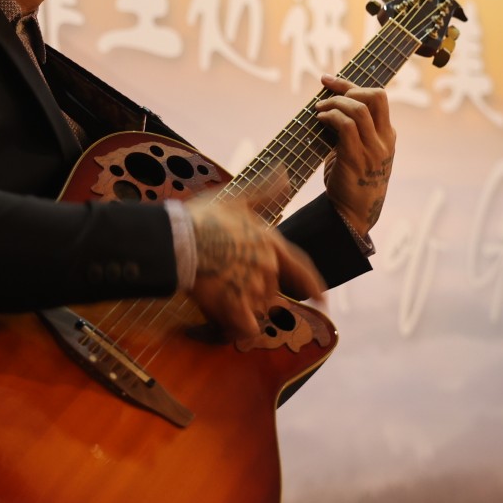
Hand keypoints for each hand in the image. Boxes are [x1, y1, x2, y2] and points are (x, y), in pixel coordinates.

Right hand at [186, 192, 325, 339]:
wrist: (180, 239)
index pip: (301, 269)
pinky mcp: (236, 304)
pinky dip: (240, 329)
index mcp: (271, 244)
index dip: (313, 286)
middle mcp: (269, 267)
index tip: (322, 301)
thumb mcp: (237, 199)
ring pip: (258, 309)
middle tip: (227, 285)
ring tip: (220, 296)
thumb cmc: (203, 218)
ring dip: (244, 309)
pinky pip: (247, 327)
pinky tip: (229, 324)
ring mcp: (253, 287)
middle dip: (254, 293)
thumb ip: (264, 191)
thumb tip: (284, 173)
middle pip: (272, 292)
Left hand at [315, 74, 395, 236]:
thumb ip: (352, 130)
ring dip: (334, 103)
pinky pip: (345, 127)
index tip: (328, 80)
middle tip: (324, 94)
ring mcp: (373, 149)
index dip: (351, 84)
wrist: (354, 212)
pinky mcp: (356, 158)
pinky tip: (320, 120)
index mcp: (388, 135)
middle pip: (374, 96)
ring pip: (358, 109)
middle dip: (345, 88)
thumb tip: (329, 106)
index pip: (378, 97)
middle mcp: (384, 140)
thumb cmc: (352, 180)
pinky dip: (330, 117)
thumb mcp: (359, 150)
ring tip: (319, 110)